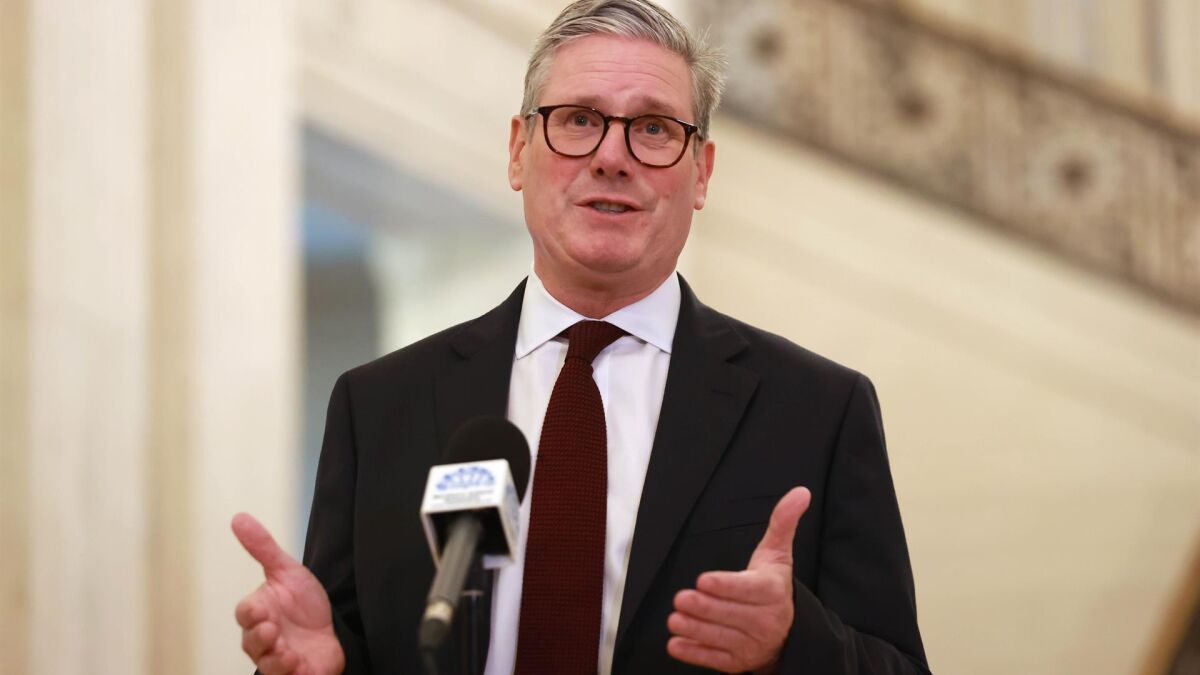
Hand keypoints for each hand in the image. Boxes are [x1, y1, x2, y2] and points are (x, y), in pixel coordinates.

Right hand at [232, 513, 344, 674]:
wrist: (333, 632)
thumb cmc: (304, 605)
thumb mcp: (287, 572)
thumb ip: (263, 548)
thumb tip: (238, 517)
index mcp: (259, 613)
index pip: (245, 613)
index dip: (251, 613)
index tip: (261, 609)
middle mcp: (264, 639)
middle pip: (252, 643)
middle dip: (260, 638)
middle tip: (272, 630)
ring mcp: (279, 660)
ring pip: (267, 665)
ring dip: (276, 659)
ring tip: (288, 653)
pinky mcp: (297, 674)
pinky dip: (291, 674)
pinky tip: (300, 665)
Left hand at [667, 487, 810, 673]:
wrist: (787, 632)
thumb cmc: (773, 586)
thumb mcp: (778, 554)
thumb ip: (783, 523)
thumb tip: (800, 492)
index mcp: (772, 591)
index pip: (748, 589)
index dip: (725, 586)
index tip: (703, 580)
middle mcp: (766, 620)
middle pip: (731, 614)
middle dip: (704, 608)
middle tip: (681, 598)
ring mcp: (752, 644)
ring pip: (721, 637)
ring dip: (695, 629)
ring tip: (675, 619)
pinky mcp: (739, 661)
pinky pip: (715, 659)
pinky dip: (695, 653)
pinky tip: (677, 644)